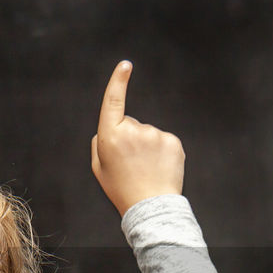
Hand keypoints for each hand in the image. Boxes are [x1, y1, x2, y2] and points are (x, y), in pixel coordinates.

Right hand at [91, 61, 184, 215]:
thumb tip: (108, 129)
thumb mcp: (99, 168)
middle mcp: (134, 131)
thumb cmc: (122, 189)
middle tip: (132, 163)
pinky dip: (162, 151)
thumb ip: (99, 143)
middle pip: (131, 123)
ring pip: (149, 133)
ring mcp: (156, 135)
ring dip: (148, 146)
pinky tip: (159, 167)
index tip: (125, 66)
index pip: (114, 101)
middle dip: (131, 138)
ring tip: (146, 168)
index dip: (118, 81)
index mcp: (111, 136)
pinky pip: (164, 140)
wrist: (152, 207)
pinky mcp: (173, 141)